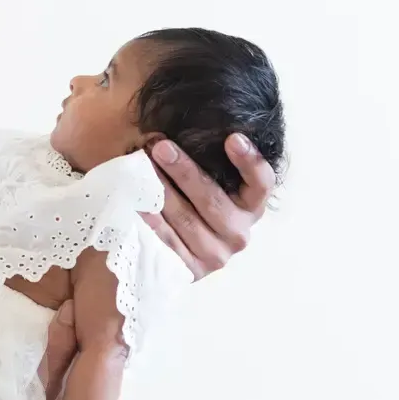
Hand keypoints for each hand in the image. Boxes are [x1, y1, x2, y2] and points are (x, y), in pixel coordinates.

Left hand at [143, 134, 274, 279]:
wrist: (171, 247)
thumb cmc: (189, 199)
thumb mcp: (204, 180)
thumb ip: (204, 158)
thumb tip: (175, 128)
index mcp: (250, 207)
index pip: (261, 184)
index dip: (249, 161)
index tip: (233, 138)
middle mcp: (238, 233)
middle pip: (214, 200)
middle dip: (186, 171)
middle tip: (161, 147)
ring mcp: (215, 255)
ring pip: (187, 220)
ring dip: (162, 191)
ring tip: (142, 168)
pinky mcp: (189, 271)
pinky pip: (167, 241)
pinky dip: (151, 219)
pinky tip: (137, 202)